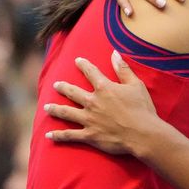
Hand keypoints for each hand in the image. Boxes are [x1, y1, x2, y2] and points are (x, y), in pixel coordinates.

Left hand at [44, 51, 158, 156]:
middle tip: (55, 85)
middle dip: (63, 88)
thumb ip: (123, 69)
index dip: (83, 65)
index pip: (91, 72)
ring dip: (55, 109)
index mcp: (104, 88)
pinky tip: (48, 135)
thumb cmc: (142, 108)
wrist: (143, 134)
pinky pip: (70, 135)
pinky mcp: (89, 136)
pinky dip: (58, 135)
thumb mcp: (136, 85)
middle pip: (73, 92)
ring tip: (46, 107)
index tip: (77, 61)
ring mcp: (89, 119)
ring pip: (66, 113)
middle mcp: (93, 102)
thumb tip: (114, 53)